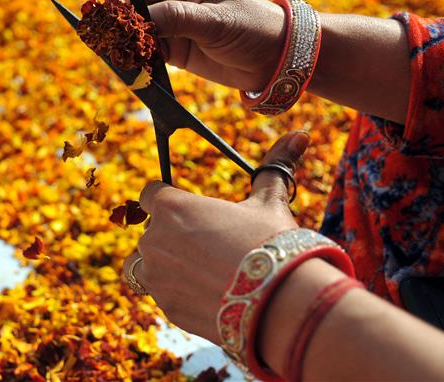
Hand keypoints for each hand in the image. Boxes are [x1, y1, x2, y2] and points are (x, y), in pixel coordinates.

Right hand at [111, 0, 284, 91]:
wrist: (278, 60)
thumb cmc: (254, 28)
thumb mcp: (216, 20)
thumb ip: (177, 17)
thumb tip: (140, 19)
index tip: (112, 17)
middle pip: (132, 7)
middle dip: (121, 24)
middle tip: (111, 42)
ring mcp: (173, 24)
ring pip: (136, 32)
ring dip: (127, 44)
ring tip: (121, 58)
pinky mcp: (175, 49)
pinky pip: (147, 52)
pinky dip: (138, 60)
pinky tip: (134, 69)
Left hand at [120, 130, 309, 343]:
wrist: (281, 302)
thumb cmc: (272, 244)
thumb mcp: (269, 203)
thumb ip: (272, 168)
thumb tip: (299, 135)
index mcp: (171, 207)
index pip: (149, 194)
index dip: (166, 200)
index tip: (185, 209)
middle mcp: (154, 239)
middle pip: (149, 231)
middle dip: (171, 236)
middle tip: (206, 245)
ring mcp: (156, 276)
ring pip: (144, 266)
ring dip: (163, 265)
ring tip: (198, 271)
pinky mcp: (167, 307)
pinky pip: (162, 295)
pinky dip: (178, 293)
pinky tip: (209, 294)